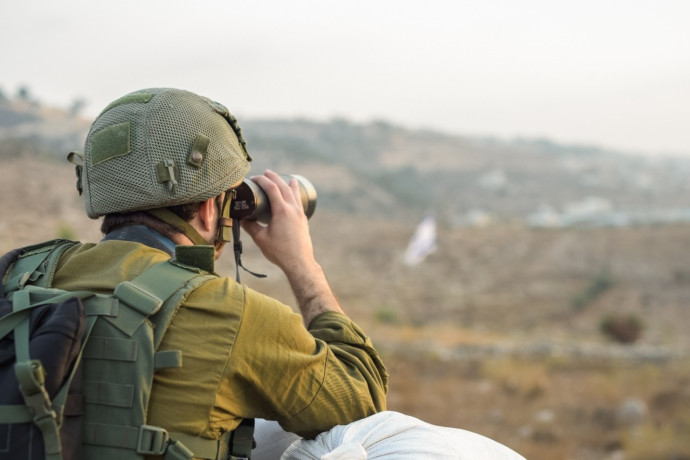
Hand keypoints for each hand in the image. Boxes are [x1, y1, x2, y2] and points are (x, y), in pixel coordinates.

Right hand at [240, 170, 343, 323]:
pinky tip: (296, 196)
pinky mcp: (303, 220)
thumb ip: (250, 227)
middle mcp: (293, 209)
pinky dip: (296, 195)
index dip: (262, 180)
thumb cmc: (279, 251)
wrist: (299, 262)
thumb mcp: (260, 238)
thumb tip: (241, 219)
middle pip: (284, 187)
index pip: (272, 188)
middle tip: (267, 172)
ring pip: (295, 193)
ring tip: (287, 178)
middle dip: (275, 178)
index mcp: (282, 211)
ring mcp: (300, 214)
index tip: (254, 178)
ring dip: (289, 184)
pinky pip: (299, 202)